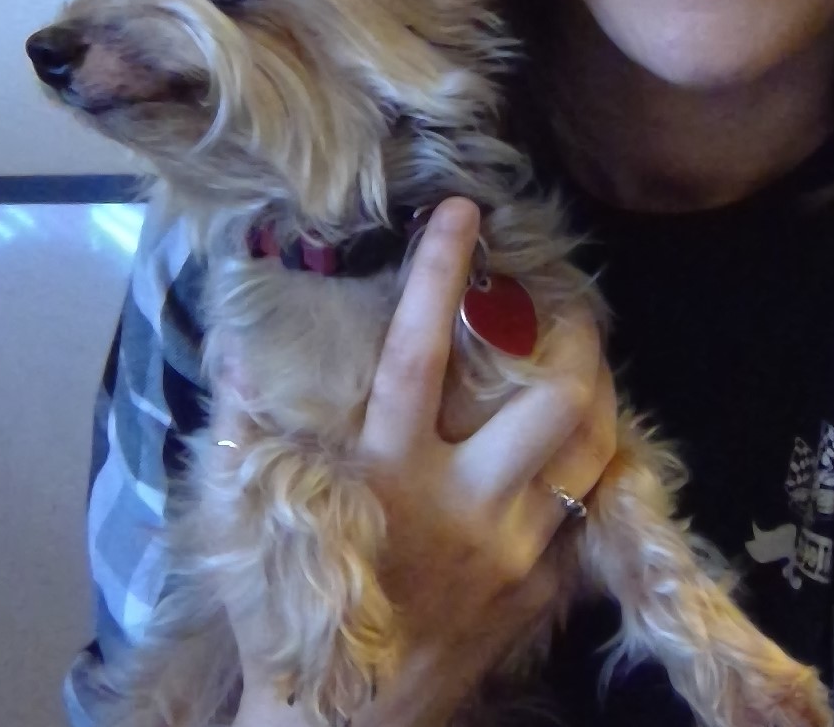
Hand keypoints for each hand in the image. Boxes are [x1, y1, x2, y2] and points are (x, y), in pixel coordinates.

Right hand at [231, 196, 616, 725]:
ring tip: (584, 357)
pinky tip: (583, 441)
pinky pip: (589, 508)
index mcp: (390, 475)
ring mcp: (517, 549)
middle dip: (573, 336)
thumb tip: (234, 351)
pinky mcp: (544, 589)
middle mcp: (466, 504)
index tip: (463, 212)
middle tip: (565, 301)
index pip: (418, 353)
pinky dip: (592, 464)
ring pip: (593, 448)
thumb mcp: (254, 524)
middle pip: (555, 399)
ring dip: (599, 392)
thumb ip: (245, 432)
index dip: (441, 275)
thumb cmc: (292, 622)